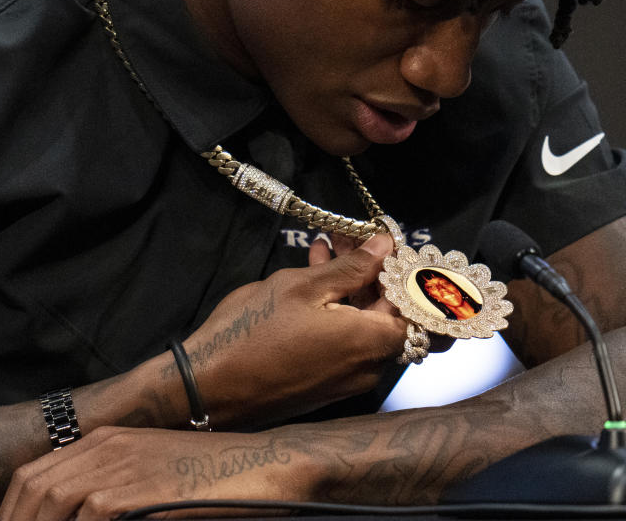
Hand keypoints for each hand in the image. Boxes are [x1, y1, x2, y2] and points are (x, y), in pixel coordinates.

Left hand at [0, 426, 328, 520]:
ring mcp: (124, 467)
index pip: (34, 475)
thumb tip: (88, 515)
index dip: (13, 513)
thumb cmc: (217, 479)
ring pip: (53, 503)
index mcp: (105, 441)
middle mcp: (107, 448)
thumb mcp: (156, 477)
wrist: (269, 466)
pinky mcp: (142, 492)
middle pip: (33, 488)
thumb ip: (118, 497)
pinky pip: (91, 517)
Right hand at [181, 234, 407, 427]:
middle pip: (389, 313)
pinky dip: (337, 310)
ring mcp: (347, 379)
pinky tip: (314, 279)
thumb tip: (386, 247)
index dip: (405, 270)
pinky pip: (345, 341)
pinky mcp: (325, 384)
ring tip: (328, 249)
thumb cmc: (255, 331)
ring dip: (352, 286)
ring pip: (364, 324)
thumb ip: (352, 267)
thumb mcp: (302, 286)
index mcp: (371, 341)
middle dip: (374, 271)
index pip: (416, 304)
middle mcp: (369, 366)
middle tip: (351, 238)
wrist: (209, 386)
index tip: (388, 242)